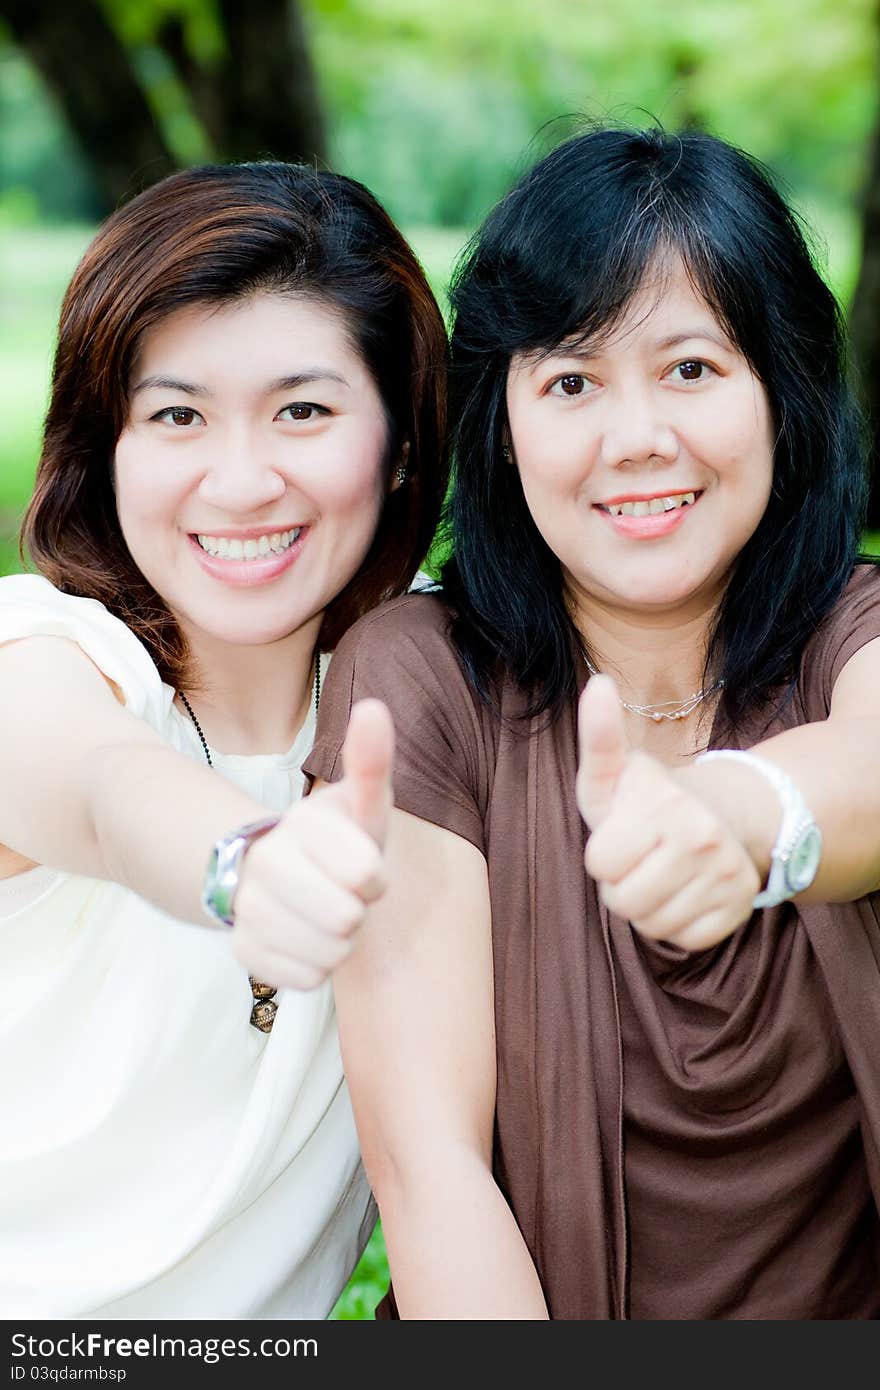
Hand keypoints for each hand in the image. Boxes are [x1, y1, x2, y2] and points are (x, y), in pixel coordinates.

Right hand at [230, 698, 393, 988]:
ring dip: (339, 942)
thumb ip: (371, 760)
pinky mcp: (244, 952)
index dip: (373, 875)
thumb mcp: (360, 801)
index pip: (367, 874)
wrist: (278, 873)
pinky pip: (306, 980)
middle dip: (357, 911)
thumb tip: (375, 707)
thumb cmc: (338, 837)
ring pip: (329, 954)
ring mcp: (249, 909)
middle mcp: (266, 863)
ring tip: (324, 914)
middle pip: (346, 920)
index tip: (360, 862)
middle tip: (342, 893)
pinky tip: (305, 939)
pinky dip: (316, 967)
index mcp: (300, 824)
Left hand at [576, 674, 760, 950]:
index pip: (599, 865)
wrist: (716, 814)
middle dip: (619, 885)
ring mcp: (727, 874)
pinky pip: (684, 939)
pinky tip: (684, 892)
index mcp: (664, 805)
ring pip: (651, 925)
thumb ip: (599, 735)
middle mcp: (702, 838)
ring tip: (659, 873)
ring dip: (646, 906)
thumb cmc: (644, 800)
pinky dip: (677, 923)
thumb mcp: (613, 772)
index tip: (619, 834)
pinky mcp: (740, 907)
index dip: (601, 855)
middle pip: (622, 901)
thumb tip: (598, 683)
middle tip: (638, 858)